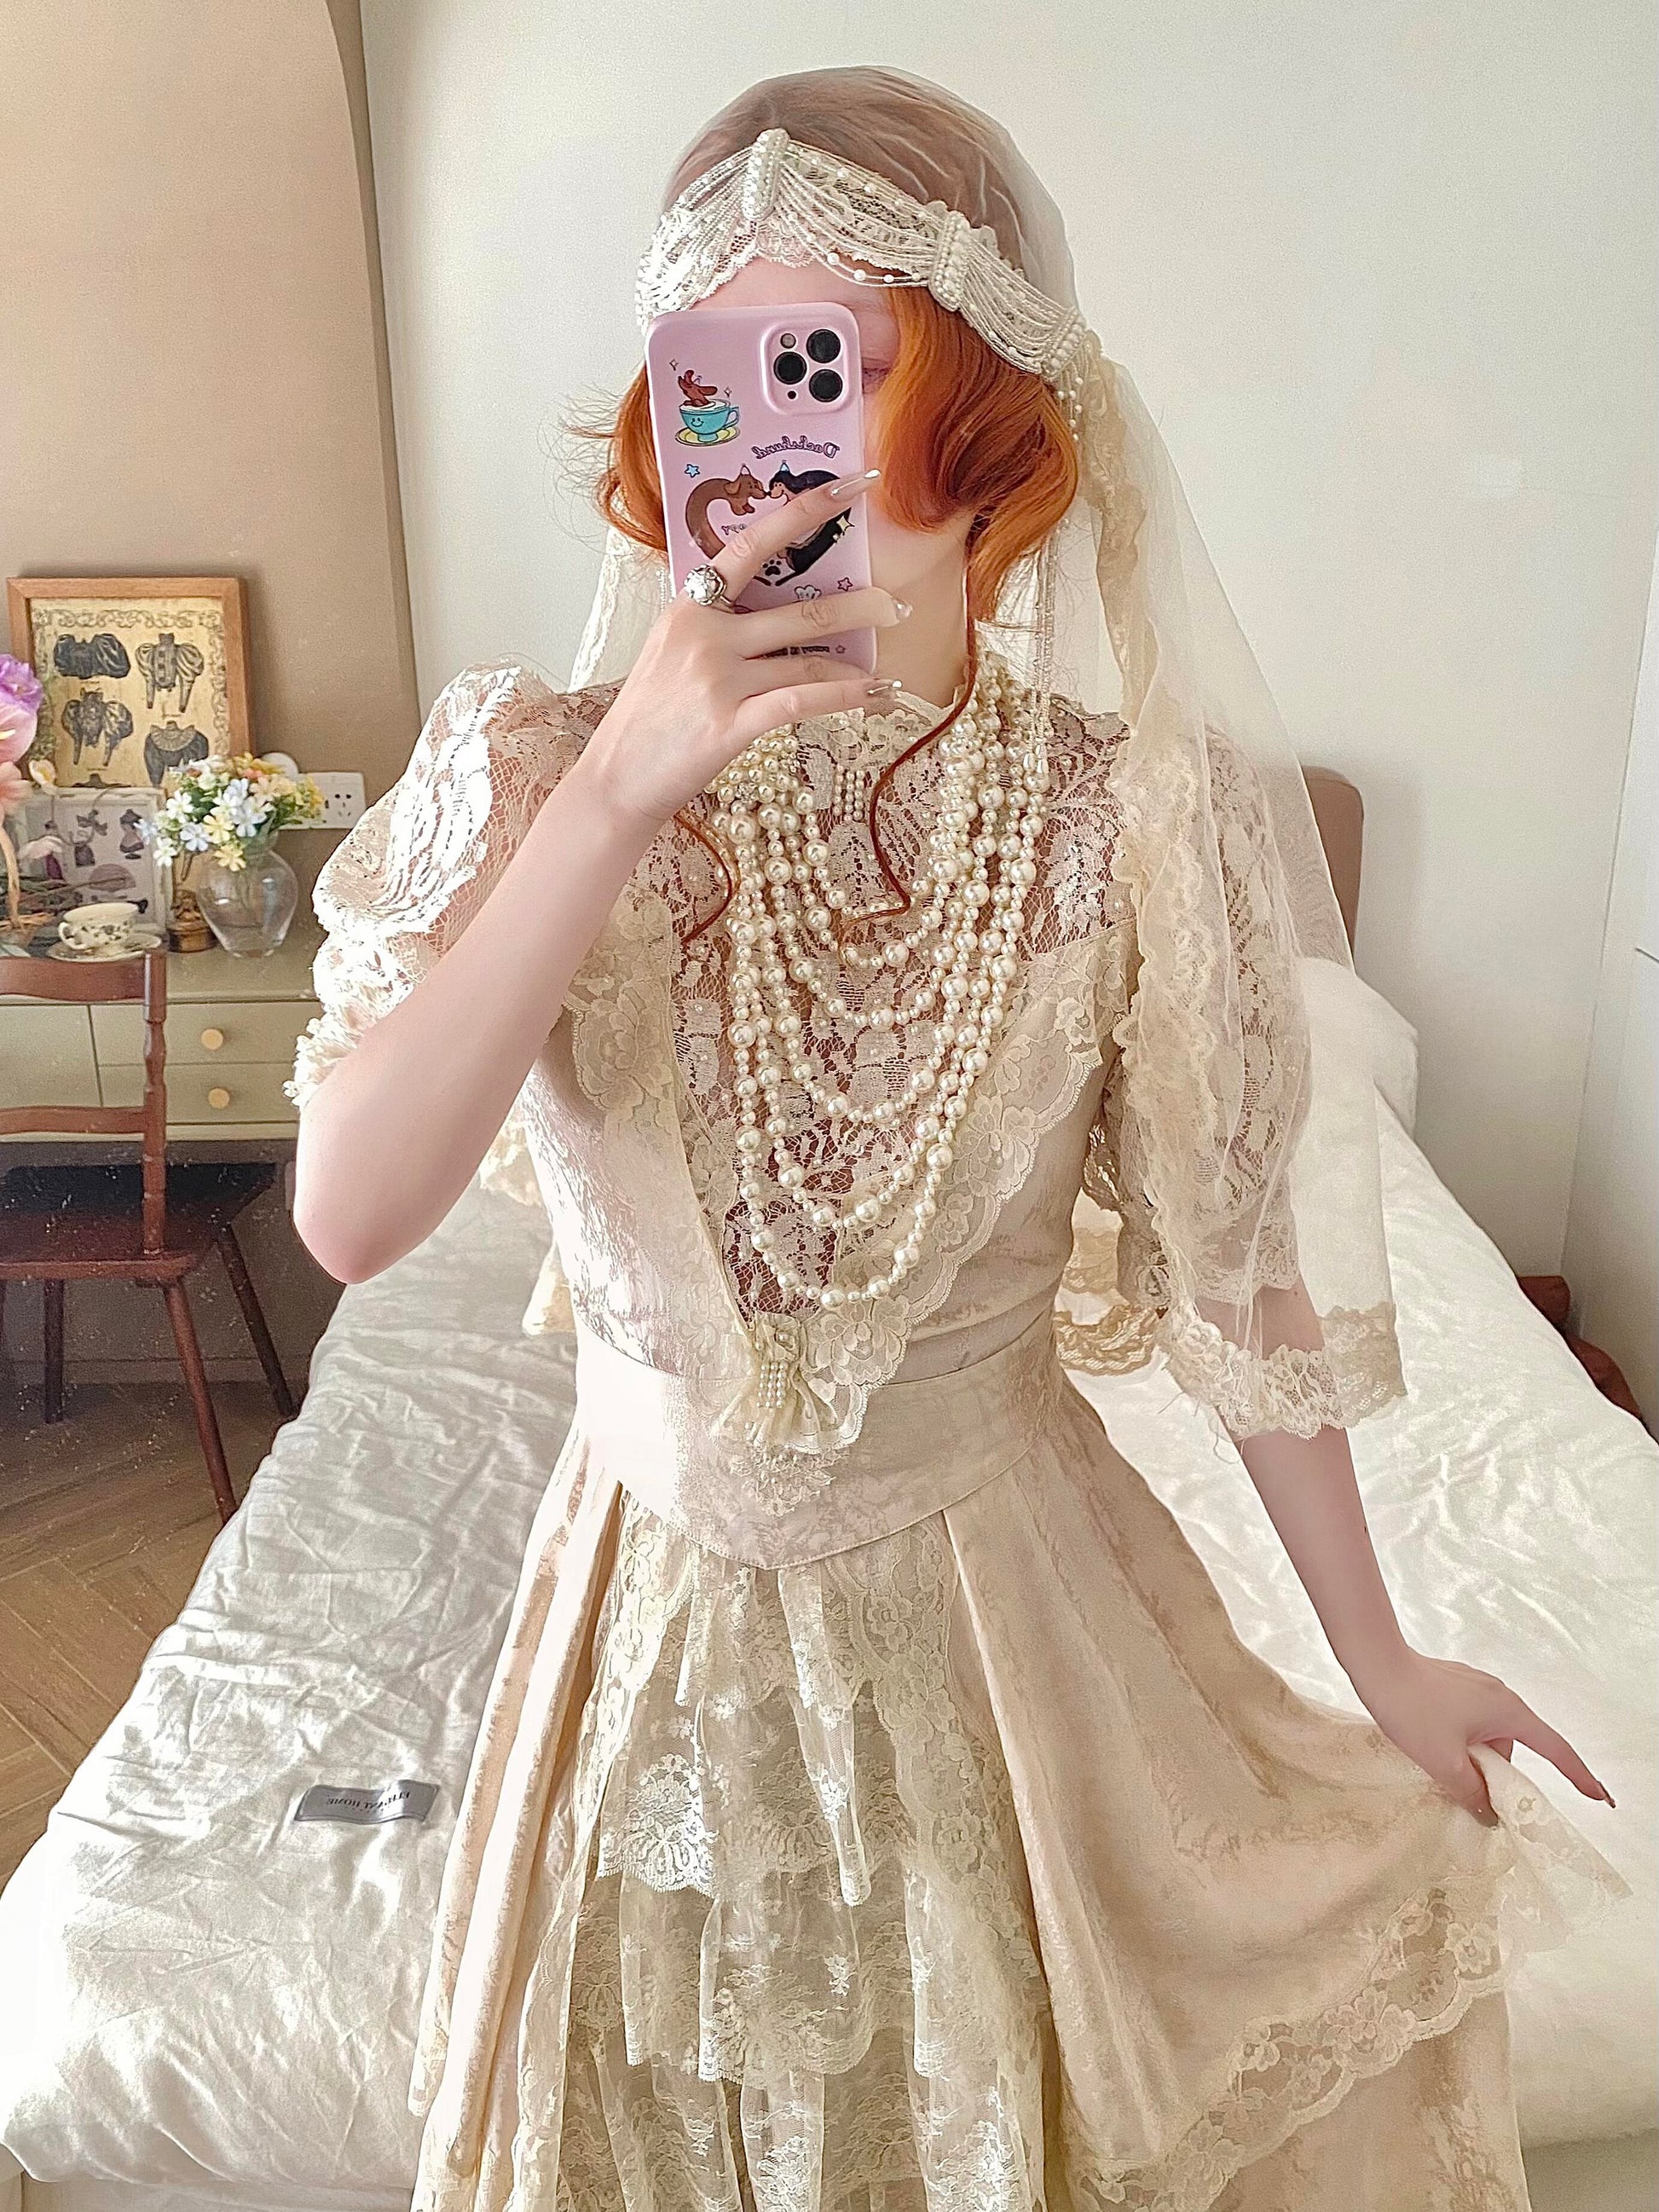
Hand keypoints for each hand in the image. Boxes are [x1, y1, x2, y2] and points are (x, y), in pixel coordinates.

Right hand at [570, 470, 906, 842]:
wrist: (617, 777)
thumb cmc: (651, 717)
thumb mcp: (671, 652)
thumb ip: (715, 624)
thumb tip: (776, 610)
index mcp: (690, 606)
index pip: (753, 543)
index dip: (805, 509)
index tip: (850, 485)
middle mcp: (705, 634)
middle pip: (800, 610)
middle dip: (860, 608)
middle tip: (898, 604)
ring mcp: (718, 679)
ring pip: (808, 660)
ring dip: (857, 665)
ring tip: (886, 670)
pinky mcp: (730, 724)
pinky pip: (802, 702)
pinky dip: (845, 699)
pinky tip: (873, 697)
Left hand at [1349, 1645, 1614, 1825]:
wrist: (1376, 1664)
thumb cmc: (1413, 1710)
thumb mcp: (1444, 1763)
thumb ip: (1472, 1793)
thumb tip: (1489, 1813)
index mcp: (1509, 1712)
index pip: (1555, 1750)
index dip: (1579, 1776)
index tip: (1600, 1796)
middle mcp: (1500, 1696)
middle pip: (1511, 1747)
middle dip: (1493, 1772)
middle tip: (1463, 1787)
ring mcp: (1477, 1688)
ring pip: (1486, 1736)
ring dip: (1470, 1755)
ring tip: (1434, 1759)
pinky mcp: (1456, 1685)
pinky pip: (1469, 1721)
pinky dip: (1458, 1740)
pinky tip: (1429, 1742)